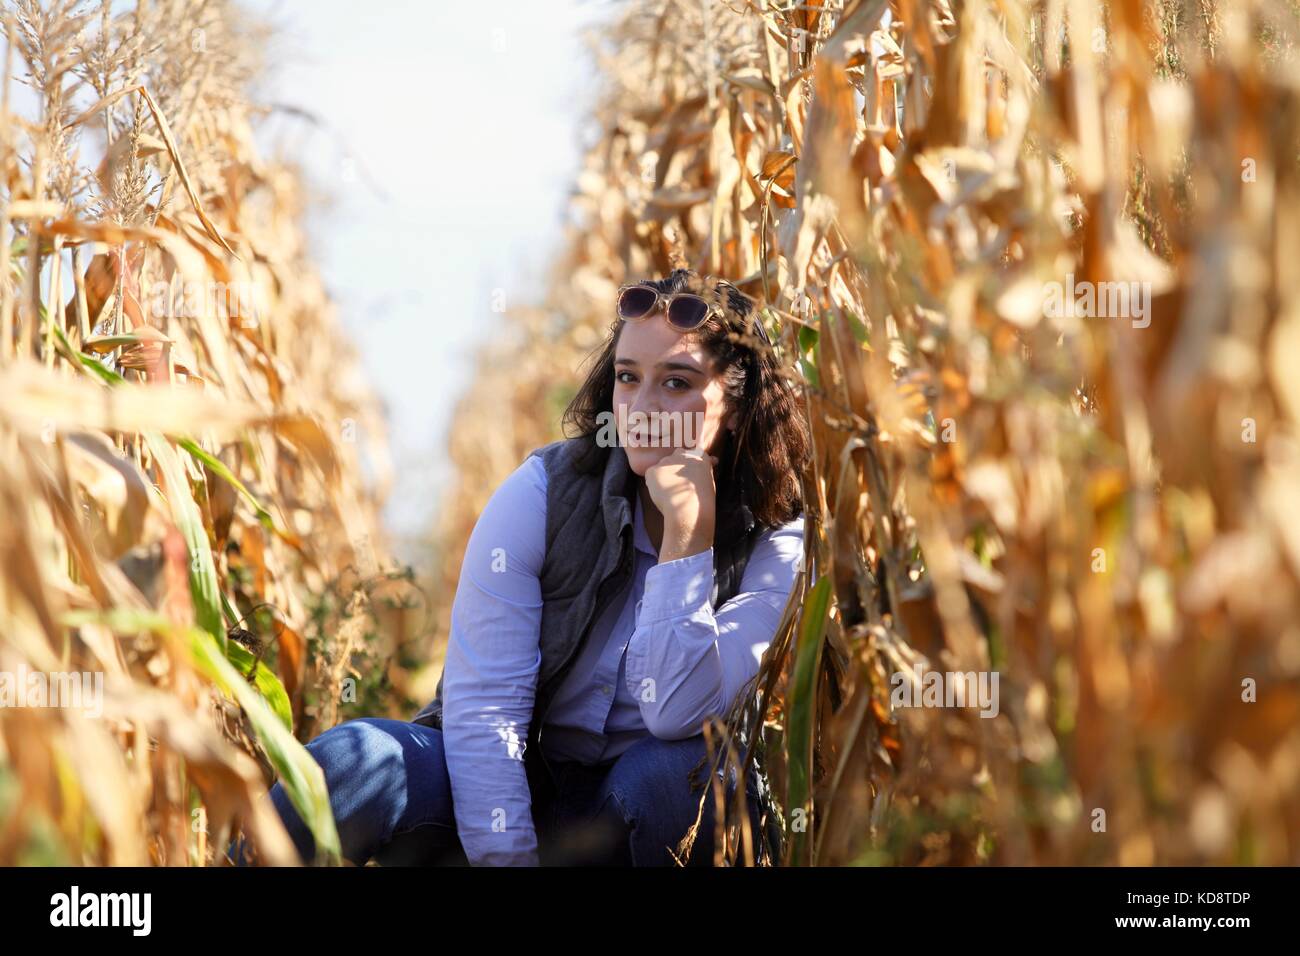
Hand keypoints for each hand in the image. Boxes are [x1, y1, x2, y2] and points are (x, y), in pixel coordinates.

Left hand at [644, 445, 716, 561]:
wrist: (688, 508)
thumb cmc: (702, 500)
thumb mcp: (710, 481)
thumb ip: (705, 470)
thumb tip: (712, 461)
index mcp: (698, 456)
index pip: (693, 451)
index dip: (689, 463)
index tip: (690, 472)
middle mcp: (682, 454)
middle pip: (675, 457)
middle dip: (675, 467)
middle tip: (677, 483)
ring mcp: (666, 461)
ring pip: (662, 467)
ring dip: (664, 476)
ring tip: (670, 492)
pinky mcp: (653, 470)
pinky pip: (650, 475)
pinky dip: (653, 484)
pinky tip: (661, 494)